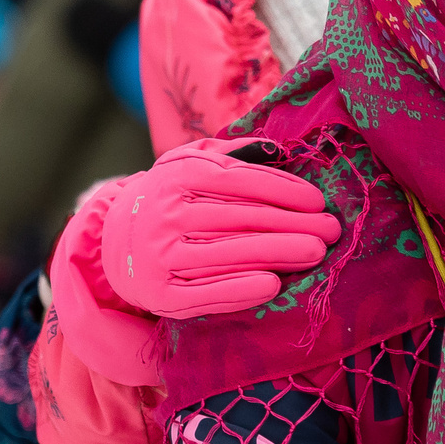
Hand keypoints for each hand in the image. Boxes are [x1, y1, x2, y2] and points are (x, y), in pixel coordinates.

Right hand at [100, 138, 340, 318]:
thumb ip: (232, 154)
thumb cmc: (170, 198)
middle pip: (241, 218)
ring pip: (229, 254)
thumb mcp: (189, 162)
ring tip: (315, 253)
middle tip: (331, 231)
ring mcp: (161, 255)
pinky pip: (205, 293)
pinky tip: (273, 285)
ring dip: (278, 254)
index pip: (241, 182)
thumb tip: (277, 149)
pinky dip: (240, 290)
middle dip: (293, 224)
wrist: (113, 241)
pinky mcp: (160, 294)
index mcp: (179, 175)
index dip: (284, 191)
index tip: (318, 202)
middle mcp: (167, 213)